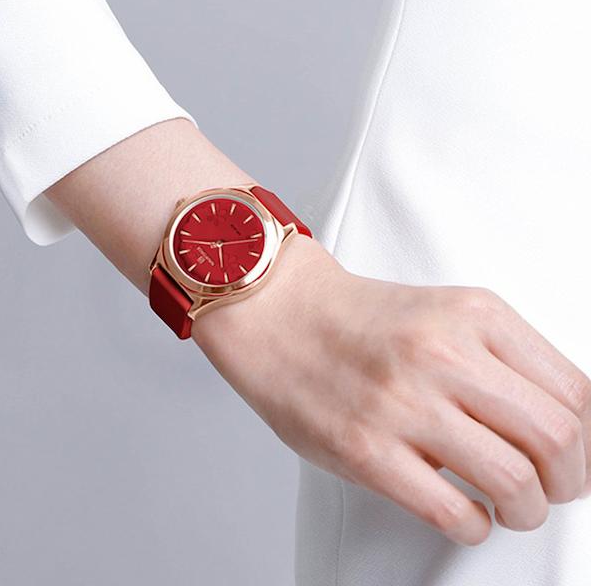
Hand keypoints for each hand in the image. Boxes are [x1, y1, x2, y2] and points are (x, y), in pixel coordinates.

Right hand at [192, 234, 590, 545]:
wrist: (279, 314)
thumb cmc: (356, 320)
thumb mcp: (443, 312)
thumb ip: (500, 359)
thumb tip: (559, 430)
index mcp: (472, 314)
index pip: (575, 391)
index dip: (590, 440)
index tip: (578, 457)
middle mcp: (441, 353)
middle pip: (558, 438)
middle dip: (570, 481)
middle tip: (553, 487)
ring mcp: (401, 402)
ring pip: (514, 482)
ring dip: (525, 509)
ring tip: (509, 504)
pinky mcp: (364, 449)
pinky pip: (454, 513)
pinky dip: (474, 526)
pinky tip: (463, 512)